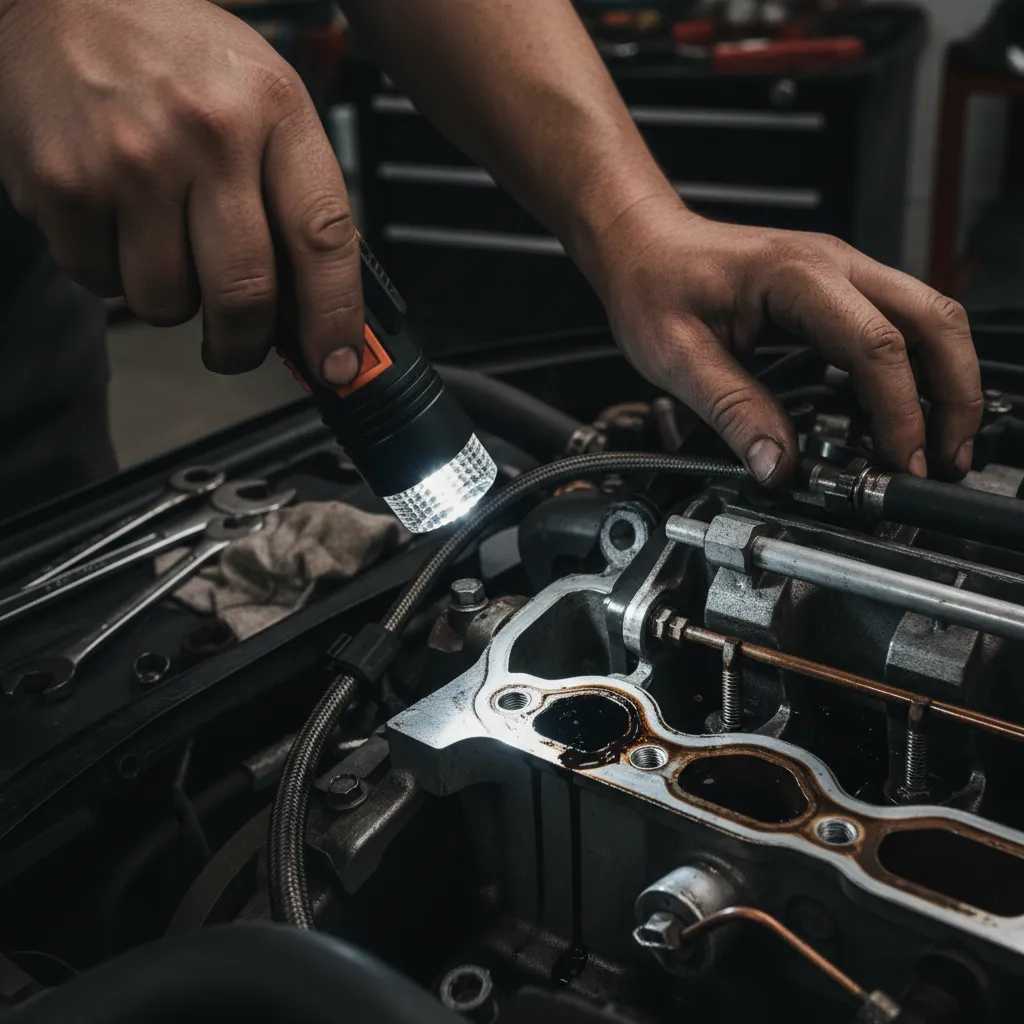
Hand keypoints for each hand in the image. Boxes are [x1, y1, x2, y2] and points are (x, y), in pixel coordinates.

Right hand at [0, 0, 362, 384]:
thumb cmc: (175, 55)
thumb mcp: (264, 98)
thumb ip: (295, 194)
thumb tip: (313, 304)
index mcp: (273, 110)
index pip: (323, 239)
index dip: (335, 319)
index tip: (339, 367)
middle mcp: (206, 133)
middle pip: (245, 295)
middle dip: (244, 343)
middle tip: (238, 346)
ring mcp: (131, 161)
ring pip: (168, 303)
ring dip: (172, 300)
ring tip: (165, 247)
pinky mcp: (64, 184)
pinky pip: (102, 283)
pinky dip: (112, 273)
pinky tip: (116, 224)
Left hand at [590, 196, 982, 484]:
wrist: (643, 244)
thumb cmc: (654, 283)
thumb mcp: (676, 356)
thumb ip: (731, 410)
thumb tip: (777, 467)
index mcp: (796, 275)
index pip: (875, 345)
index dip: (899, 412)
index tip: (901, 463)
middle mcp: (834, 264)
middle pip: (933, 321)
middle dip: (954, 395)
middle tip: (946, 460)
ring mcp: (843, 273)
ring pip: (929, 319)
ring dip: (946, 382)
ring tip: (938, 446)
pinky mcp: (838, 291)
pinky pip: (900, 325)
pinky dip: (917, 370)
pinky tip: (904, 414)